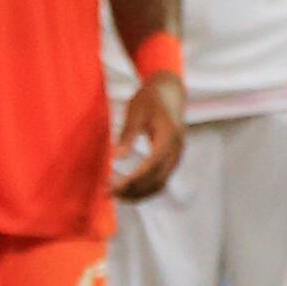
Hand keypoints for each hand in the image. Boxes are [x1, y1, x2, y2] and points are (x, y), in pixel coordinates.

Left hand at [110, 73, 186, 201]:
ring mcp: (177, 155)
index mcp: (169, 137)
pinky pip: (162, 178)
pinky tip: (128, 189)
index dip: (133, 180)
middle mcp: (176, 150)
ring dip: (140, 193)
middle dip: (134, 190)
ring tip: (116, 195)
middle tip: (109, 193)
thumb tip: (117, 157)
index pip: (151, 166)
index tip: (113, 187)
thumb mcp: (135, 112)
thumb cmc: (149, 98)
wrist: (169, 90)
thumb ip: (127, 135)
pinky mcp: (173, 157)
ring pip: (161, 183)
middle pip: (157, 179)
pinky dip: (146, 187)